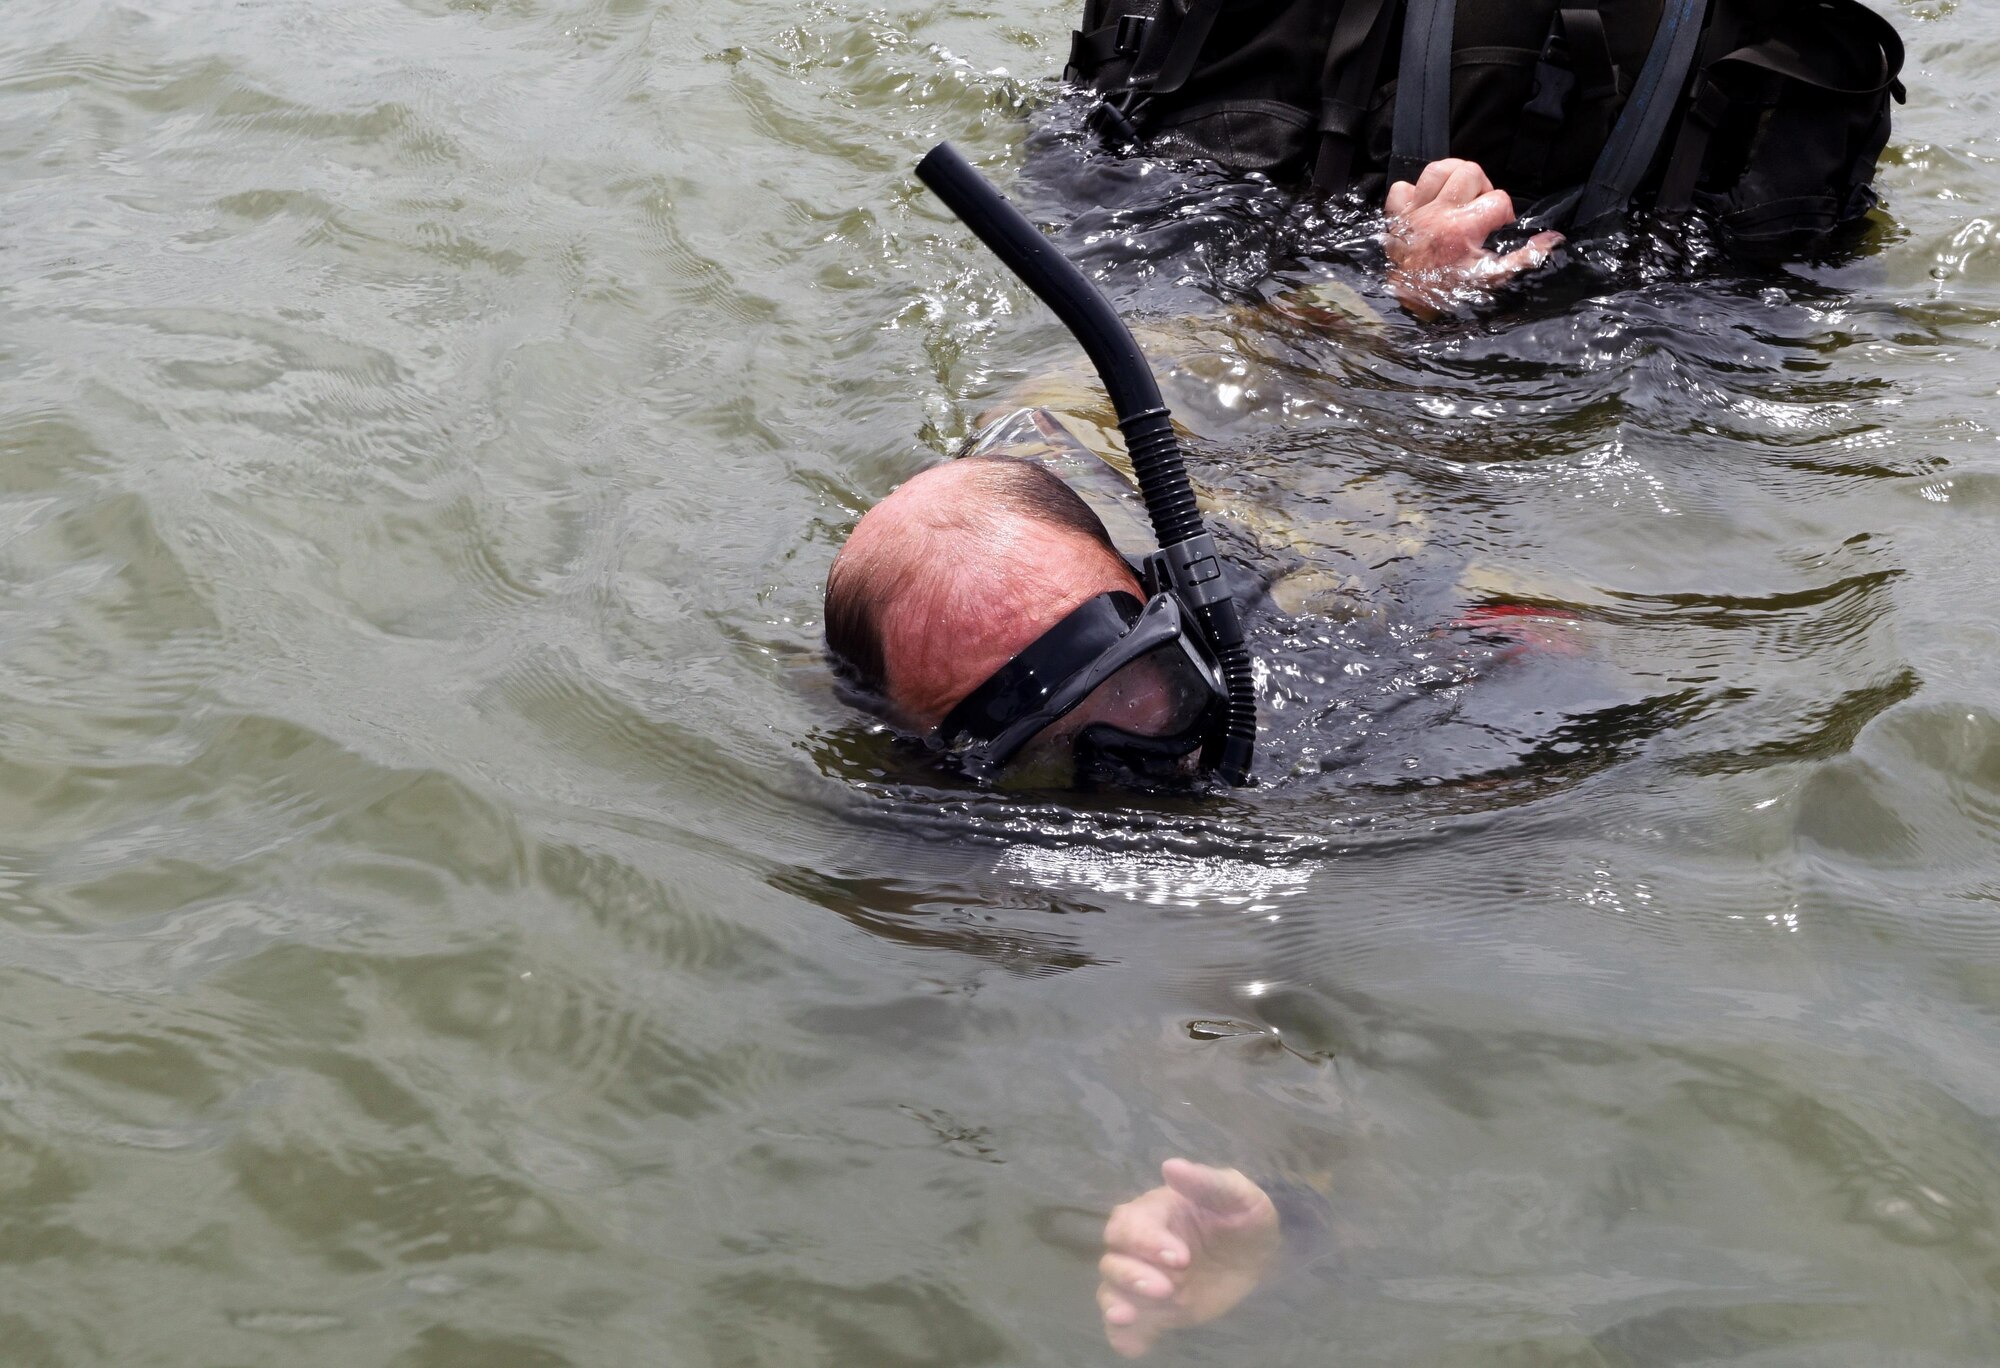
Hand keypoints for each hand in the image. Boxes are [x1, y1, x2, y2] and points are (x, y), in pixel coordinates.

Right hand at [1095, 1159, 1280, 1358]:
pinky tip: (1132, 1344)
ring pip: (1111, 1289)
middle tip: (1167, 1288)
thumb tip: (1171, 1166)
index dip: (1147, 1241)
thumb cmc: (1244, 1218)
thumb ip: (1207, 1181)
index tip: (1181, 1258)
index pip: (1132, 1224)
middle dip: (1131, 1274)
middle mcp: (1140, 1248)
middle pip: (1113, 1257)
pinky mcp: (1153, 1312)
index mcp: (1155, 1213)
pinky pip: (1125, 1326)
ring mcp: (1145, 1280)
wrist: (1257, 1257)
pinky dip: (1122, 1335)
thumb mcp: (1238, 1196)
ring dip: (1118, 1302)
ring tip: (1129, 1316)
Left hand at [1384, 158, 1562, 317]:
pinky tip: (1425, 205)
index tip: (1498, 228)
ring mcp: (1417, 213)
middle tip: (1478, 207)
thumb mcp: (1493, 278)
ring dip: (1451, 178)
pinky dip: (1413, 192)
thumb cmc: (1452, 291)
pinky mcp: (1397, 216)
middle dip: (1481, 186)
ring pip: (1436, 170)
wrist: (1412, 305)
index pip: (1498, 199)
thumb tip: (1552, 239)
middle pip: (1469, 172)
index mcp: (1464, 228)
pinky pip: (1401, 188)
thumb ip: (1524, 257)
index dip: (1504, 213)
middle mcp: (1439, 214)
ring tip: (1457, 196)